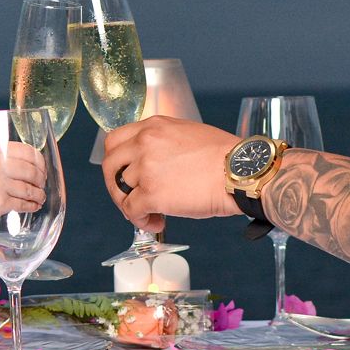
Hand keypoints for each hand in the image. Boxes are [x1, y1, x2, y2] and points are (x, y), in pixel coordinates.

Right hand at [0, 138, 46, 226]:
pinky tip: (33, 206)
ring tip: (39, 197)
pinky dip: (31, 206)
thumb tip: (31, 161)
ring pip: (29, 188)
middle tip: (41, 184)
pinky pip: (22, 203)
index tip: (41, 169)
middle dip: (40, 179)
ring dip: (38, 194)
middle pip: (31, 170)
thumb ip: (1, 156)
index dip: (39, 162)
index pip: (27, 151)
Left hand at [100, 116, 239, 231]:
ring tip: (153, 214)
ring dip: (133, 206)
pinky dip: (141, 221)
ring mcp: (146, 168)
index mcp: (153, 126)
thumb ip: (163, 142)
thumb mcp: (187, 134)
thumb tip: (152, 161)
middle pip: (110, 166)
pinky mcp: (151, 193)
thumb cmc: (224, 156)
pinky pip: (132, 211)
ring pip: (121, 191)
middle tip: (130, 198)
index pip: (114, 141)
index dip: (116, 161)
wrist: (239, 172)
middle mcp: (144, 143)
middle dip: (116, 186)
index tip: (123, 173)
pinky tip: (156, 222)